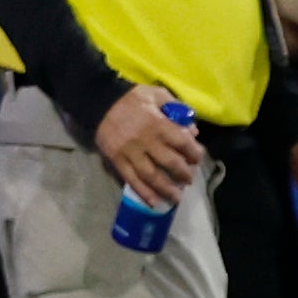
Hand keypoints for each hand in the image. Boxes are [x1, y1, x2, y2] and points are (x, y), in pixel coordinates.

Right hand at [98, 82, 207, 207]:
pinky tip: (154, 202)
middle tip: (189, 179)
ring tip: (177, 197)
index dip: (194, 153)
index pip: (182, 143)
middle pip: (170, 163)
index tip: (197, 158)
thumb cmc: (133, 99)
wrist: (100, 102)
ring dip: (166, 189)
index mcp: (158, 123)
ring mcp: (130, 152)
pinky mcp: (117, 160)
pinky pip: (132, 180)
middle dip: (183, 174)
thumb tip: (193, 131)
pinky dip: (144, 193)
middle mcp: (145, 141)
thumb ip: (177, 109)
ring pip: (151, 176)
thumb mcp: (158, 95)